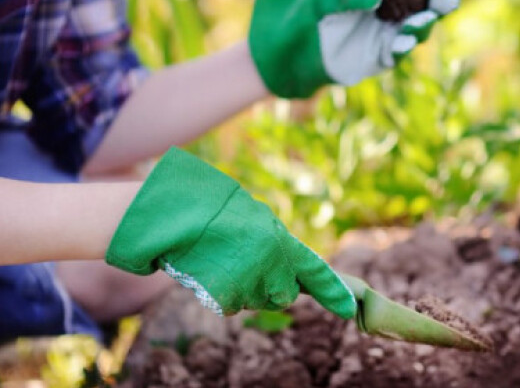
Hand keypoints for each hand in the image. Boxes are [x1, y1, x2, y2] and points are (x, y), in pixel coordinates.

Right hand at [104, 147, 354, 318]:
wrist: (169, 215)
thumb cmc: (208, 210)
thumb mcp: (249, 217)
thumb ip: (272, 241)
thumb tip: (288, 268)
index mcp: (278, 237)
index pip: (314, 268)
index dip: (333, 291)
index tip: (350, 308)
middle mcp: (270, 260)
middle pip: (282, 295)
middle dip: (269, 287)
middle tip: (243, 264)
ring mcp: (248, 279)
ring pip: (254, 301)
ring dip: (241, 288)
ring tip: (219, 260)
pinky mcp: (225, 294)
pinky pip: (229, 306)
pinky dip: (218, 294)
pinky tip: (207, 271)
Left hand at [247, 0, 468, 97]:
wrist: (279, 54)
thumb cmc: (298, 17)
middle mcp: (384, 13)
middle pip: (422, 5)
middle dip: (438, 0)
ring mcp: (381, 37)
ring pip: (414, 30)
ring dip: (423, 24)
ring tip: (424, 18)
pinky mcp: (374, 59)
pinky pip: (395, 53)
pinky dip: (402, 46)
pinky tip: (404, 39)